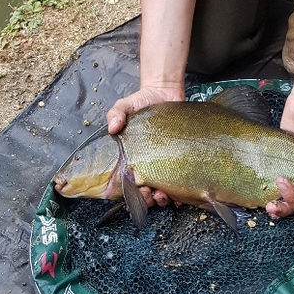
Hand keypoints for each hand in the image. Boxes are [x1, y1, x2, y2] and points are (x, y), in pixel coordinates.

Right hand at [106, 82, 185, 208]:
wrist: (164, 93)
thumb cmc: (141, 102)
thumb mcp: (124, 105)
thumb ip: (115, 114)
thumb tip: (113, 128)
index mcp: (130, 159)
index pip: (127, 183)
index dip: (130, 192)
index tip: (135, 189)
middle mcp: (146, 166)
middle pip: (144, 193)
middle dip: (146, 200)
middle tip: (150, 194)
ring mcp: (163, 165)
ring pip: (161, 193)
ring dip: (161, 200)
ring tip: (163, 194)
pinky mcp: (179, 162)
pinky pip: (179, 183)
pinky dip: (179, 194)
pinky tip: (180, 192)